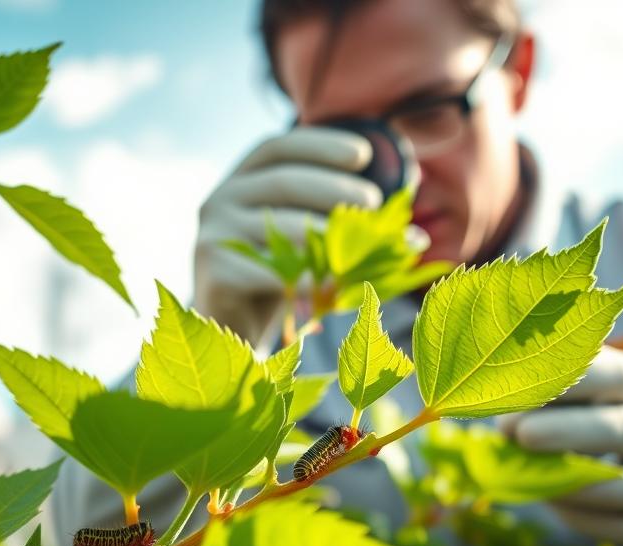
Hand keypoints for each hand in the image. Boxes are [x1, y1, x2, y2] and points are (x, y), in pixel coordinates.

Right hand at [194, 127, 381, 346]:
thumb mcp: (306, 238)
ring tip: (363, 251)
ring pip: (280, 227)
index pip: (280, 147)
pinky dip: (306, 279)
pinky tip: (333, 288)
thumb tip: (412, 217)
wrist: (233, 324)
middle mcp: (221, 197)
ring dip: (328, 237)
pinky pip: (268, 270)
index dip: (321, 144)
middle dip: (335, 189)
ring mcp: (210, 232)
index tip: (363, 154)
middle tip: (374, 203)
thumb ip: (339, 218)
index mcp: (243, 178)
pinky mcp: (212, 269)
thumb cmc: (277, 274)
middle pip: (284, 181)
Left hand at [500, 347, 622, 545]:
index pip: (617, 376)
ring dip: (567, 484)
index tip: (523, 385)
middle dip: (568, 432)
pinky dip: (580, 517)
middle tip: (520, 433)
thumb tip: (504, 413)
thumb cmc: (622, 420)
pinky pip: (621, 528)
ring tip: (522, 476)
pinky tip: (551, 502)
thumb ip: (563, 396)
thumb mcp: (607, 397)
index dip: (571, 381)